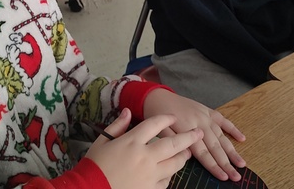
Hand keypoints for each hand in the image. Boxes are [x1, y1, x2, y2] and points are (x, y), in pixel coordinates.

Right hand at [85, 108, 202, 188]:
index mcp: (132, 141)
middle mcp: (145, 157)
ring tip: (188, 153)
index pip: (154, 124)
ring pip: (175, 164)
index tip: (174, 117)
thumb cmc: (94, 164)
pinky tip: (169, 172)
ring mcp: (150, 175)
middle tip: (199, 133)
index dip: (166, 119)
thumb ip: (117, 125)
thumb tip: (128, 111)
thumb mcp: (102, 141)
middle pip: (173, 144)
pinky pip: (166, 181)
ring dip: (183, 157)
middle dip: (188, 137)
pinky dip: (169, 175)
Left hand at [142, 89, 246, 181]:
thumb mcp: (160, 130)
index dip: (214, 166)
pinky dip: (232, 128)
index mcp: (186, 128)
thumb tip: (189, 155)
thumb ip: (175, 142)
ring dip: (232, 150)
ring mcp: (204, 115)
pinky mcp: (207, 109)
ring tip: (242, 163)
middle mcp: (199, 121)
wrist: (157, 96)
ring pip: (222, 135)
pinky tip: (242, 138)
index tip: (224, 177)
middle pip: (215, 146)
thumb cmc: (156, 115)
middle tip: (237, 176)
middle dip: (227, 163)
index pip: (203, 152)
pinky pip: (222, 119)